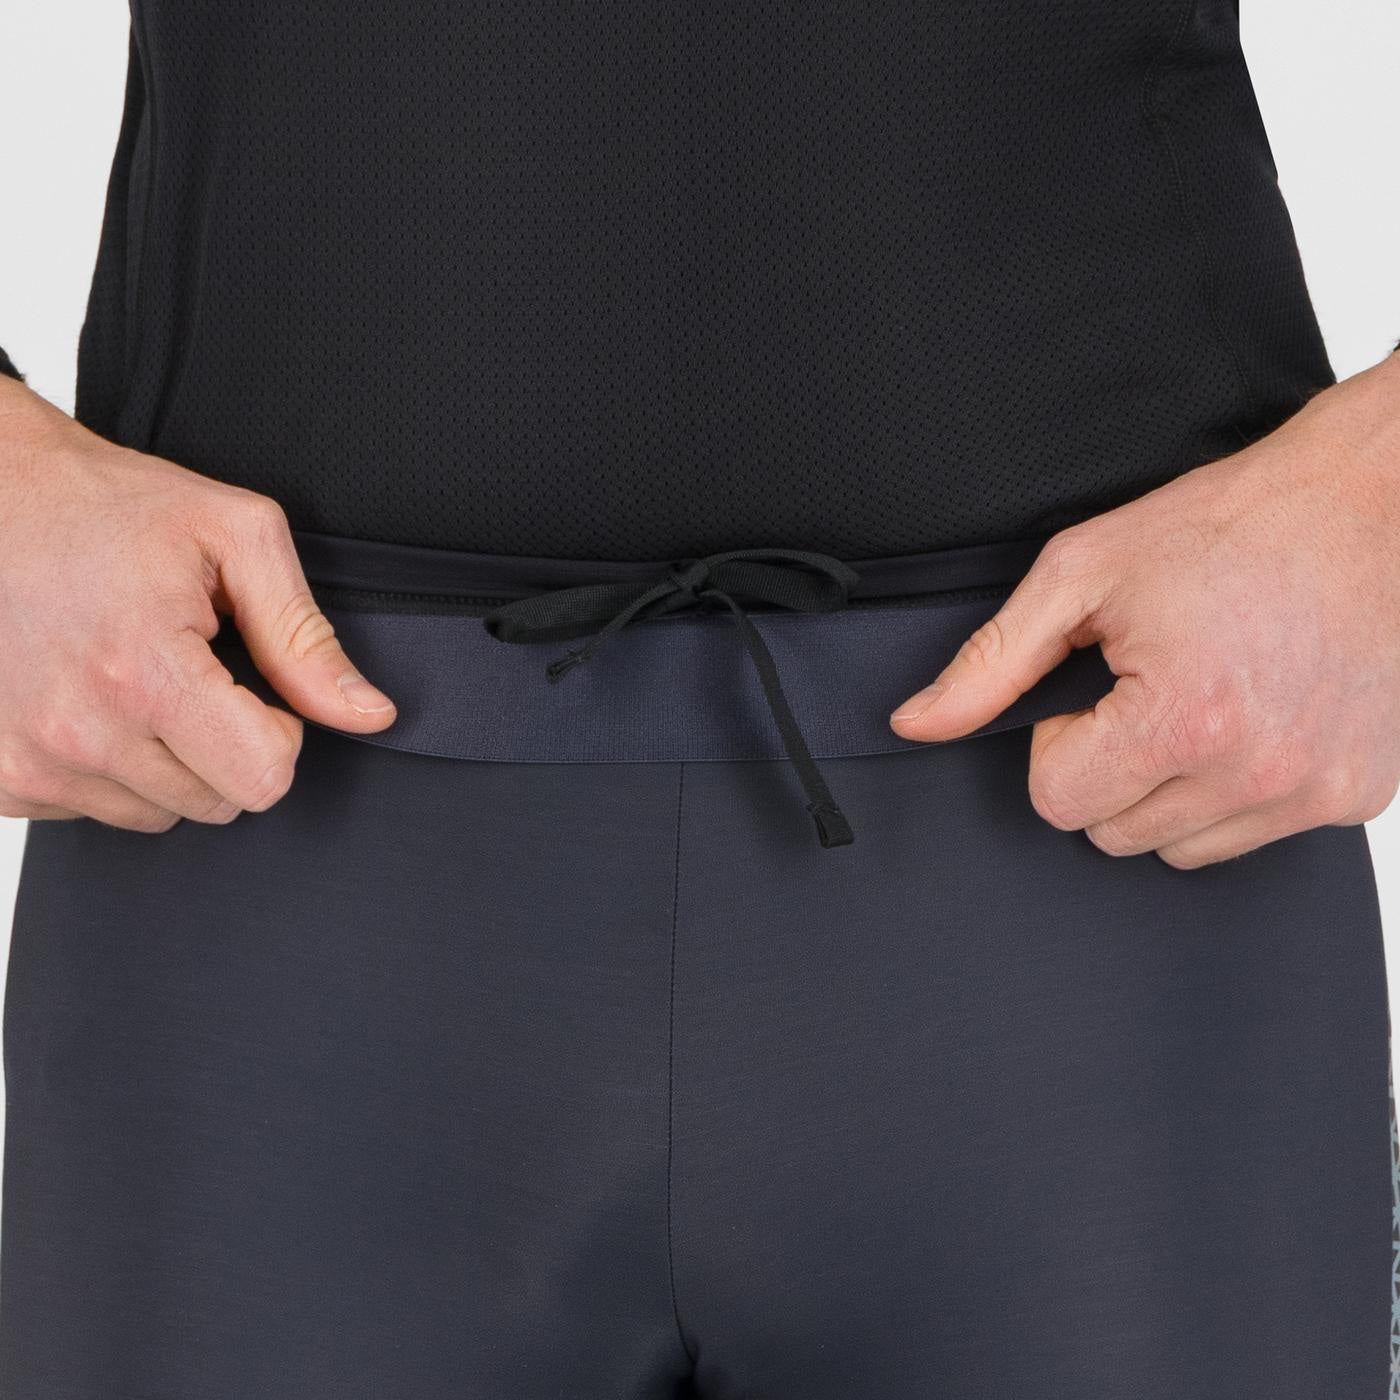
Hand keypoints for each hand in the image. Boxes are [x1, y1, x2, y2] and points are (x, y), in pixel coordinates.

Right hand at [0, 379, 395, 831]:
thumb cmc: (107, 505)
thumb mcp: (235, 538)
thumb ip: (306, 638)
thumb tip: (367, 713)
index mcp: (144, 673)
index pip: (262, 781)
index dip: (278, 734)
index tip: (251, 686)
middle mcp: (76, 731)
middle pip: (216, 803)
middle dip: (226, 746)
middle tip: (189, 669)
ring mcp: (27, 760)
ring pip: (158, 814)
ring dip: (167, 759)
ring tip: (133, 674)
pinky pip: (93, 810)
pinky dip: (108, 766)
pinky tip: (90, 696)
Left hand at [890, 354, 1399, 867]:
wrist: (1370, 503)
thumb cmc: (1229, 525)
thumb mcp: (1083, 574)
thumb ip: (991, 663)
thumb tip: (915, 724)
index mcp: (1183, 722)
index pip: (1058, 803)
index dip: (1057, 742)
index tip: (1092, 691)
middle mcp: (1257, 773)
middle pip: (1114, 833)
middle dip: (1107, 767)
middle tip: (1145, 687)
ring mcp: (1315, 792)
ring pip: (1178, 847)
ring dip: (1165, 789)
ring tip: (1199, 699)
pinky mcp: (1355, 795)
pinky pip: (1251, 834)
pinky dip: (1232, 791)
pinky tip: (1250, 716)